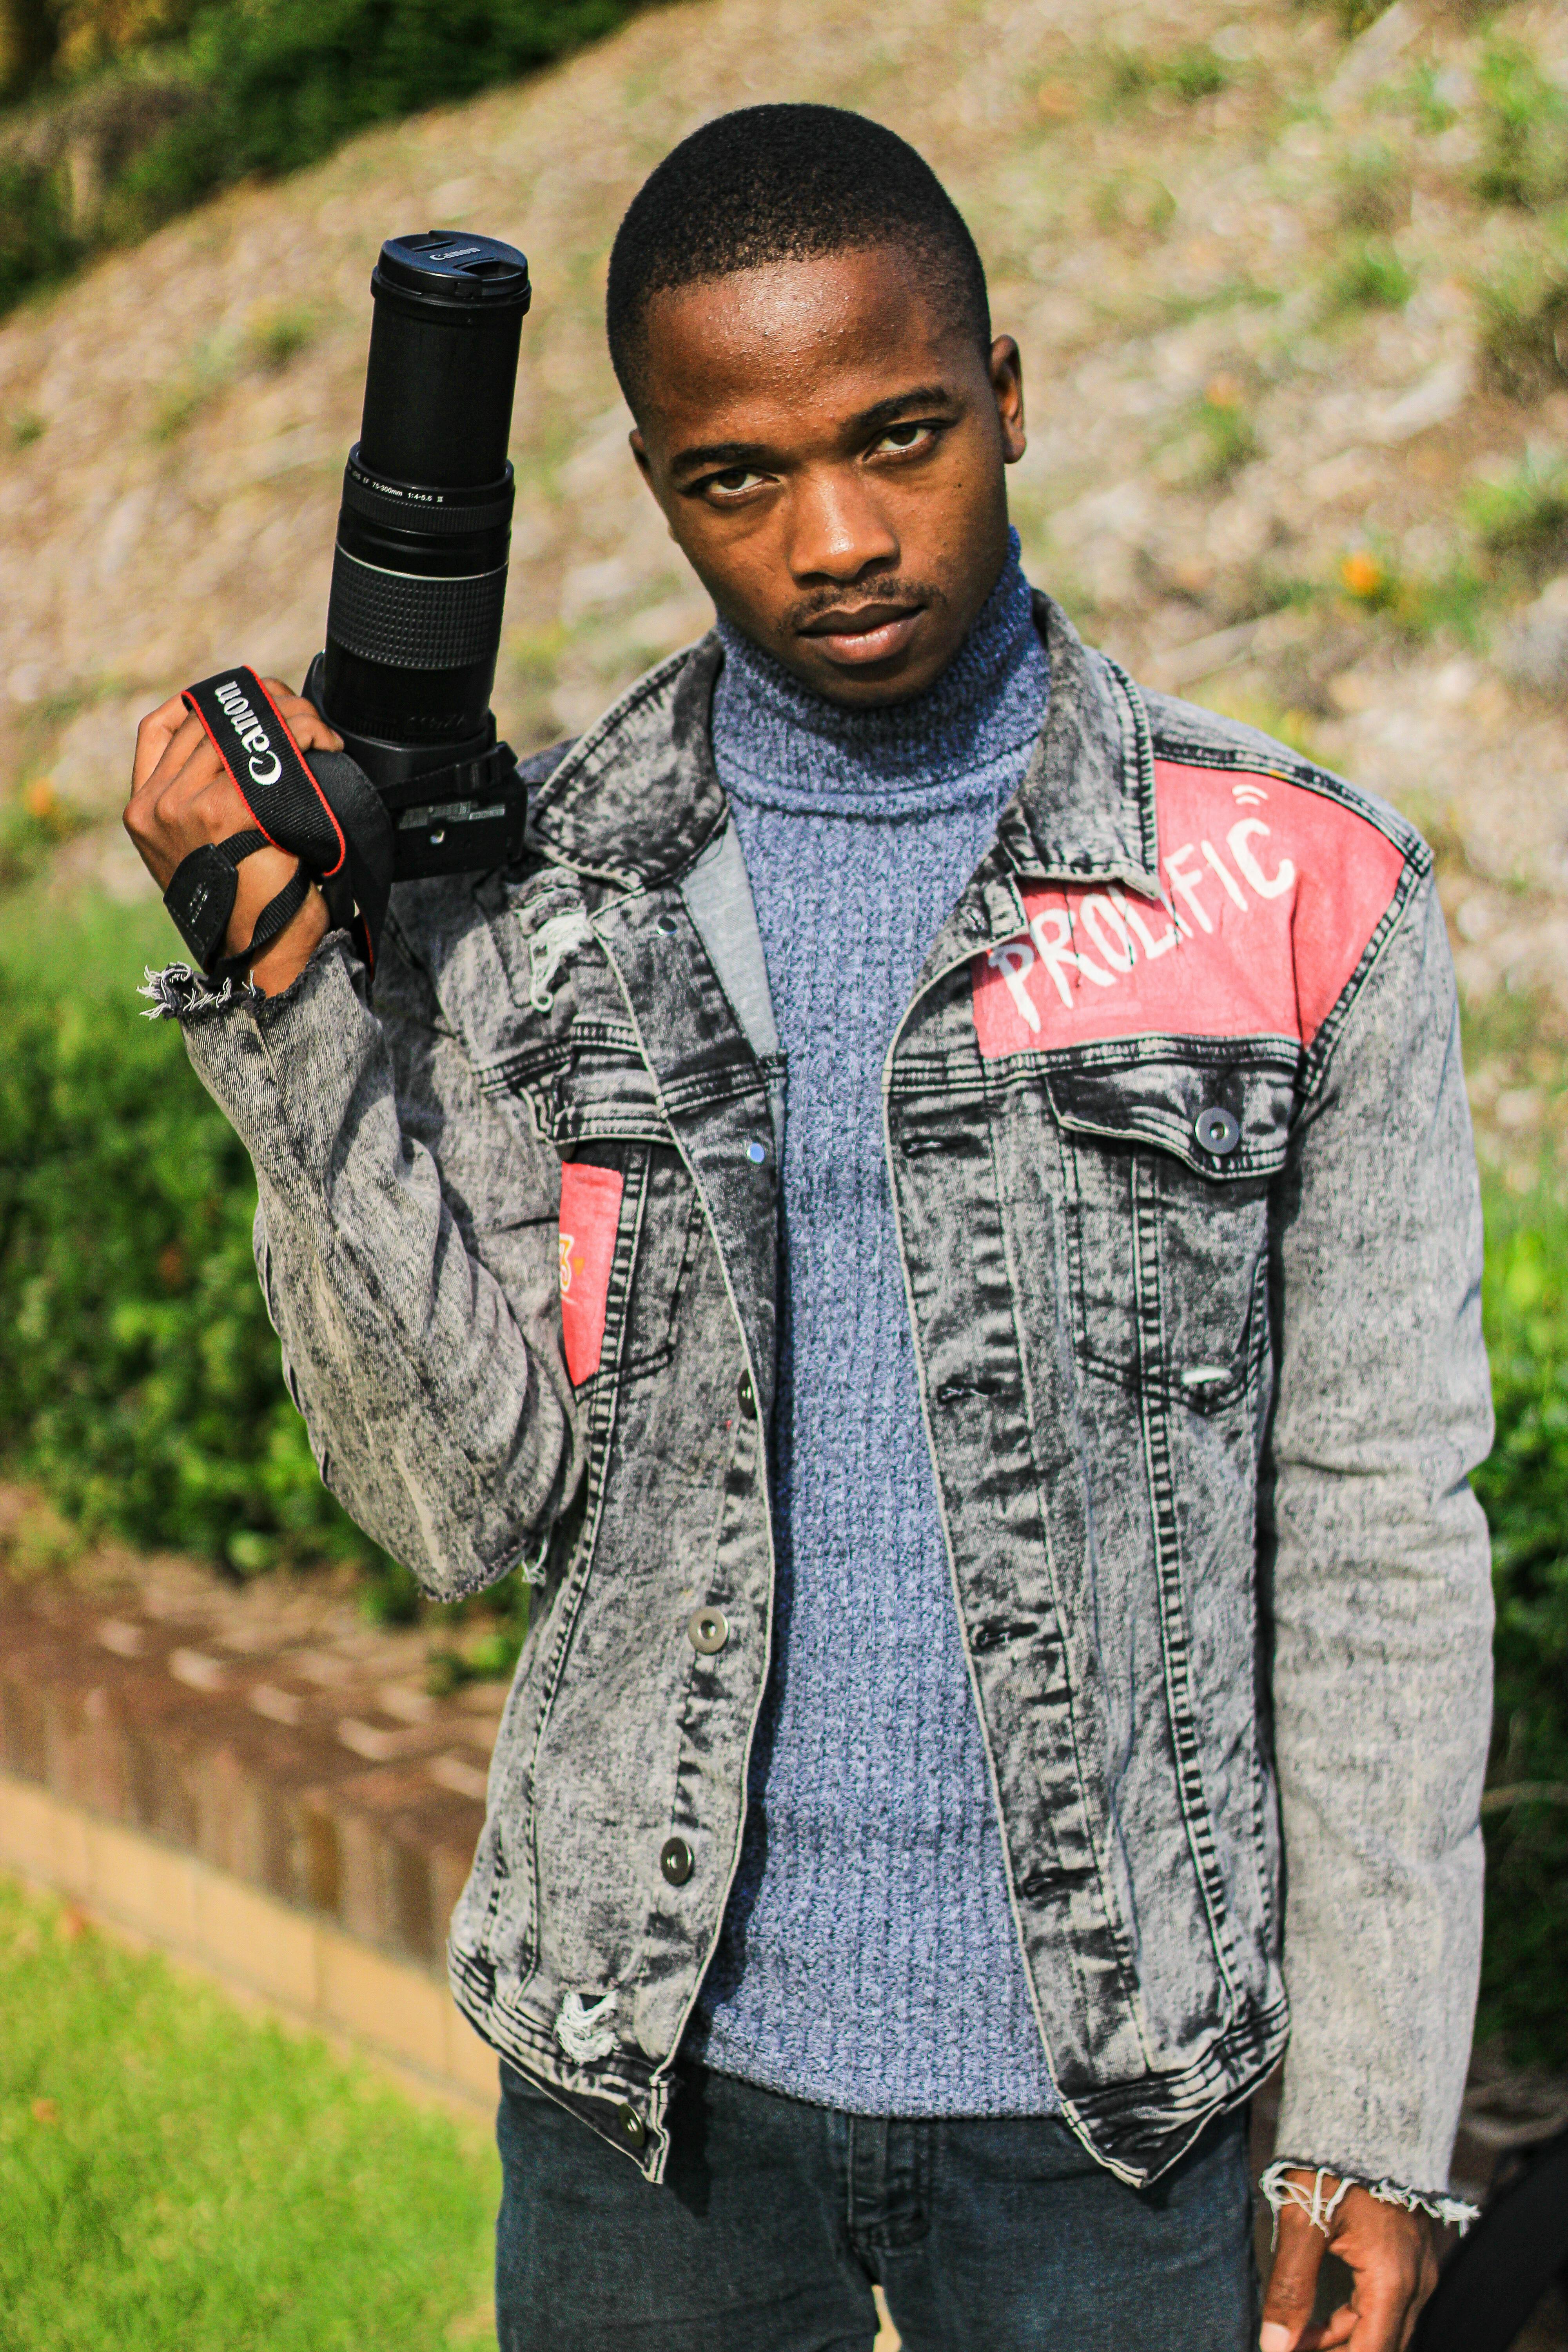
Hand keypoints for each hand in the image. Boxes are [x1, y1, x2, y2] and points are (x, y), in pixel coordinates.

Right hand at [126, 679, 339, 994]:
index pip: (159, 729)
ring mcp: (181, 808)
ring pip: (237, 733)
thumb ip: (202, 801)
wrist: (264, 952)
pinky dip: (301, 742)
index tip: (242, 699)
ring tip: (321, 733)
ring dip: (291, 720)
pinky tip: (325, 748)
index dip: (201, 702)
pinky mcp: (219, 813)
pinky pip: (265, 757)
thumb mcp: (206, 850)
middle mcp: (155, 806)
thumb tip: (244, 747)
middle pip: (206, 721)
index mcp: (144, 811)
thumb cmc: (251, 905)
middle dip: (264, 706)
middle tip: (304, 715)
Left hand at [1261, 2176, 1438, 2351]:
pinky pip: (1387, 2307)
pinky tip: (1315, 2325)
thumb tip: (1273, 2346)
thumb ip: (1291, 2288)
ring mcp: (1418, 2271)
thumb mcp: (1302, 2223)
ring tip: (1293, 2341)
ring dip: (1343, 2343)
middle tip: (1288, 2349)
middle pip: (1381, 2347)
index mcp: (1392, 2280)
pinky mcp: (1410, 2259)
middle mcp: (1416, 2283)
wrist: (1366, 2114)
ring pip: (1384, 2330)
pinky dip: (1354, 2322)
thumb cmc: (1332, 2163)